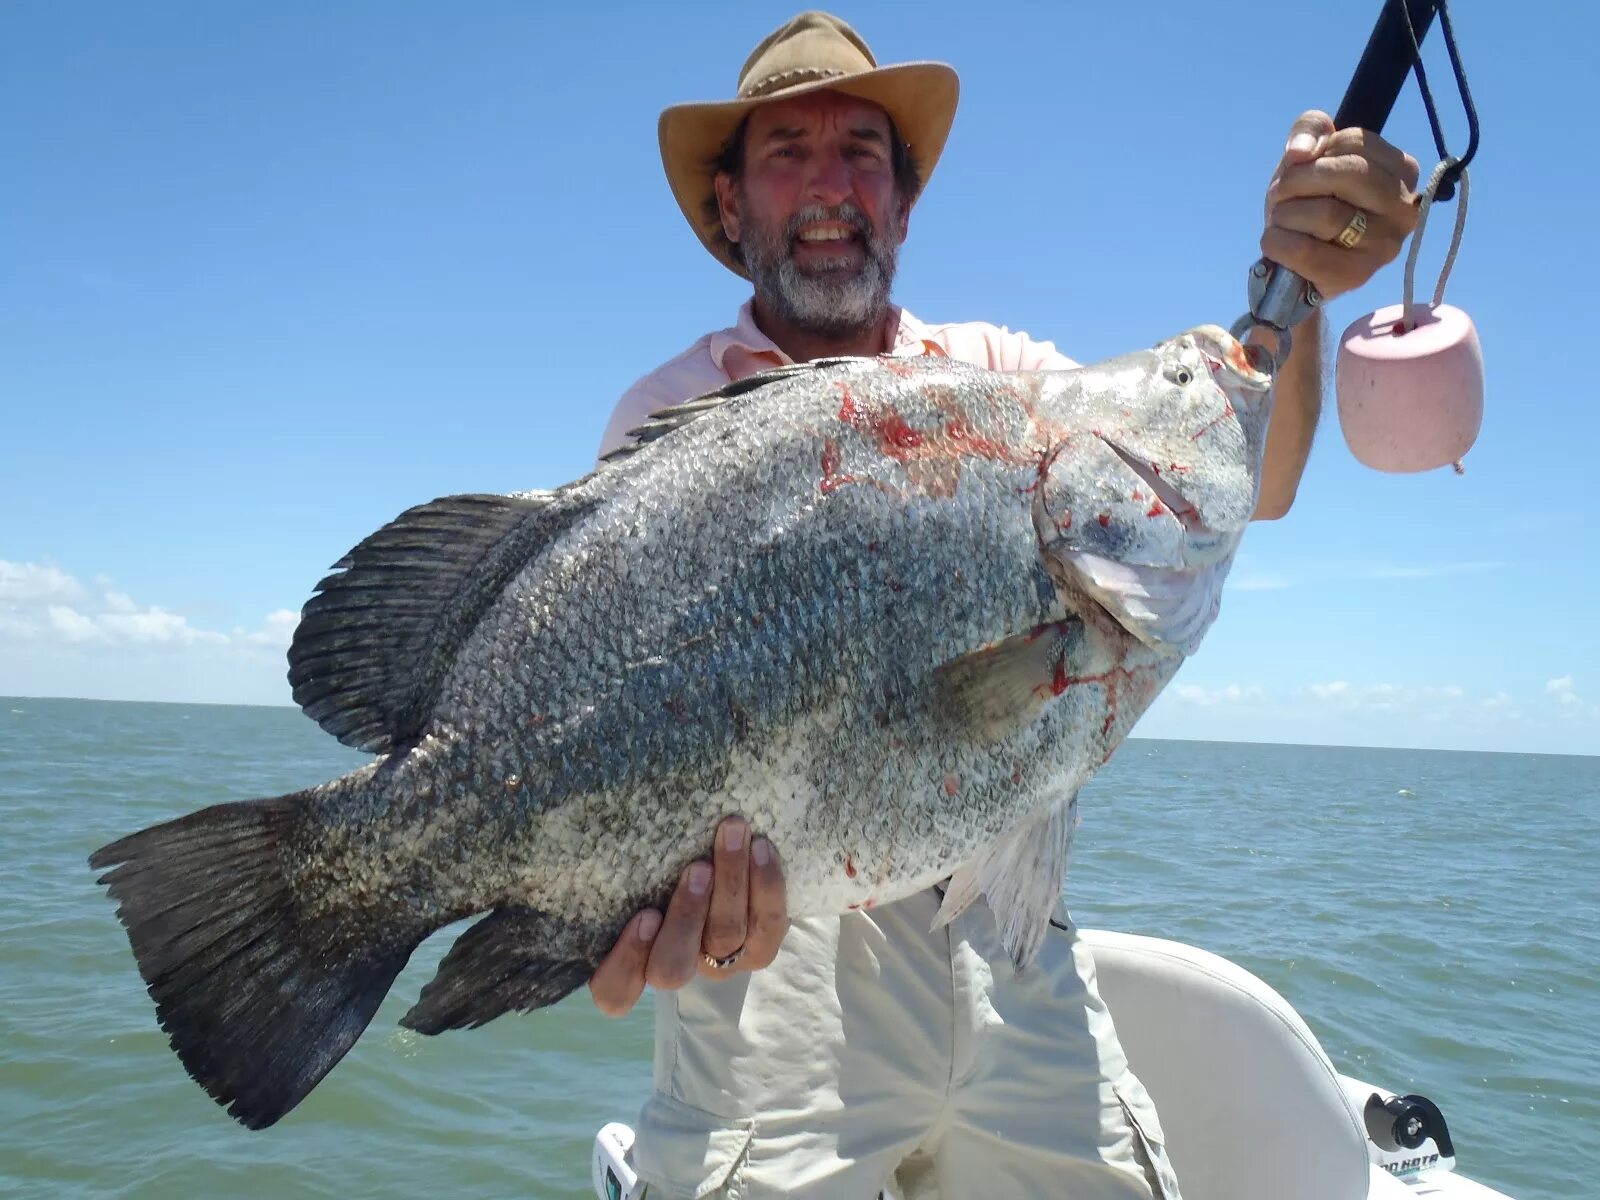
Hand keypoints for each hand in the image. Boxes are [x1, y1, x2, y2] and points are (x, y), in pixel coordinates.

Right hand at [587, 815, 789, 1016]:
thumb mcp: (631, 856)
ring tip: (731, 835)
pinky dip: (767, 885)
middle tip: (695, 868)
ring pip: (724, 938)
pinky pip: (768, 926)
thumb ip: (609, 849)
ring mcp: (720, 961)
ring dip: (730, 885)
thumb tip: (574, 800)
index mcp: (633, 957)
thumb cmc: (662, 853)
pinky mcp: (761, 947)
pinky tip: (761, 847)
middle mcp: (675, 965)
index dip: (624, 964)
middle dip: (686, 917)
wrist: (731, 854)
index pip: (614, 991)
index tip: (641, 915)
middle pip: (674, 967)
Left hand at [1261, 110, 1421, 304]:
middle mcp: (1404, 208)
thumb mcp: (1309, 154)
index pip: (1356, 141)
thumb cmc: (1309, 200)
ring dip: (1284, 214)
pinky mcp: (1356, 276)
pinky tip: (1276, 243)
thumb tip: (1301, 150)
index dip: (1317, 152)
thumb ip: (1310, 128)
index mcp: (1403, 171)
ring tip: (1282, 220)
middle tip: (1282, 195)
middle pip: (1347, 175)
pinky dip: (1277, 243)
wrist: (1296, 259)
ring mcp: (1385, 246)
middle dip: (1298, 181)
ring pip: (1325, 215)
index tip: (1304, 168)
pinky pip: (1305, 252)